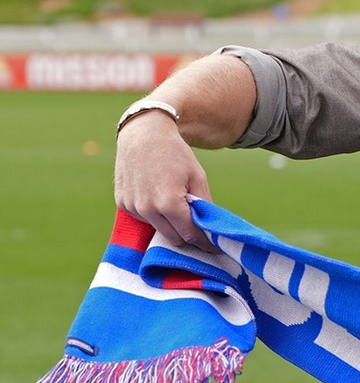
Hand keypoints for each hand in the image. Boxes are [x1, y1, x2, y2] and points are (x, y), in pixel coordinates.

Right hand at [114, 111, 218, 252]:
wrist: (143, 135)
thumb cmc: (175, 154)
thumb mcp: (197, 176)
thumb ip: (204, 204)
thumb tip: (211, 226)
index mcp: (169, 203)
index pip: (190, 234)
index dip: (204, 242)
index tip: (215, 248)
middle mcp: (147, 209)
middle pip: (173, 238)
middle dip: (188, 237)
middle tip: (201, 233)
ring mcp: (132, 208)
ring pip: (158, 230)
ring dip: (170, 226)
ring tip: (180, 211)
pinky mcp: (122, 204)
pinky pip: (144, 219)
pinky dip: (155, 216)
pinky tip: (160, 200)